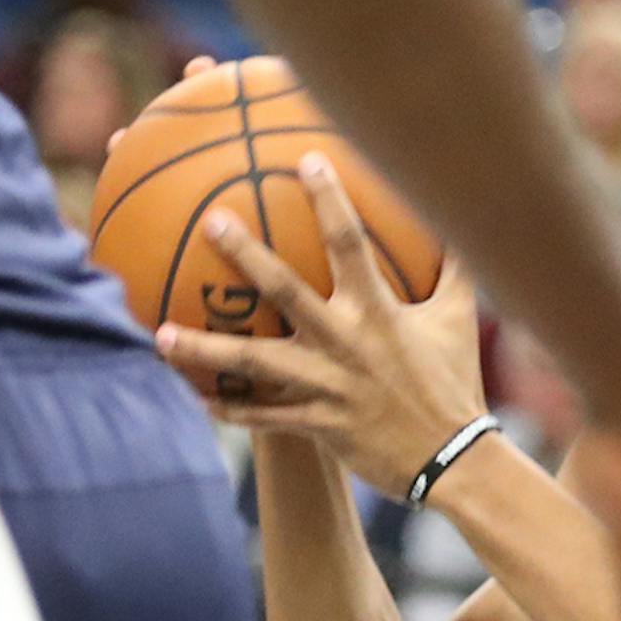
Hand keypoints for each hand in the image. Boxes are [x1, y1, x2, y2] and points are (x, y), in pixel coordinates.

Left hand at [155, 156, 486, 499]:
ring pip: (255, 363)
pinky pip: (264, 417)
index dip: (330, 200)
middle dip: (247, 255)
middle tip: (212, 220)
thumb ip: (454, 266)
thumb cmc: (454, 382)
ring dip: (204, 350)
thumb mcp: (458, 319)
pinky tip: (196, 398)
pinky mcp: (319, 423)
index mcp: (379, 311)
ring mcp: (328, 385)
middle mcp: (347, 343)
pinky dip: (231, 409)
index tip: (305, 160)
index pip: (351, 244)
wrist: (452, 459)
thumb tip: (461, 216)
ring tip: (159, 336)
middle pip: (287, 292)